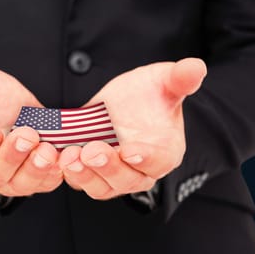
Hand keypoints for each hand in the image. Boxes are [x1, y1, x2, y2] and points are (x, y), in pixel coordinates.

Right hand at [0, 50, 62, 196]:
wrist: (11, 108)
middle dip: (12, 156)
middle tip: (27, 134)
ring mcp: (9, 180)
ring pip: (21, 183)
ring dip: (36, 169)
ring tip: (48, 150)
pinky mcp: (34, 181)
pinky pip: (45, 183)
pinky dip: (56, 174)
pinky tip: (65, 158)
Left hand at [59, 58, 206, 198]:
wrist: (123, 103)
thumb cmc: (149, 95)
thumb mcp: (164, 81)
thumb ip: (180, 78)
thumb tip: (196, 66)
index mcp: (165, 151)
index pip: (158, 161)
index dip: (145, 158)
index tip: (129, 152)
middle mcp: (141, 170)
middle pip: (127, 180)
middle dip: (108, 167)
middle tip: (91, 151)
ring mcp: (115, 175)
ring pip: (101, 186)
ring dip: (85, 176)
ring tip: (70, 157)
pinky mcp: (92, 174)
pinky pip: (80, 181)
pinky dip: (69, 174)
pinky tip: (58, 158)